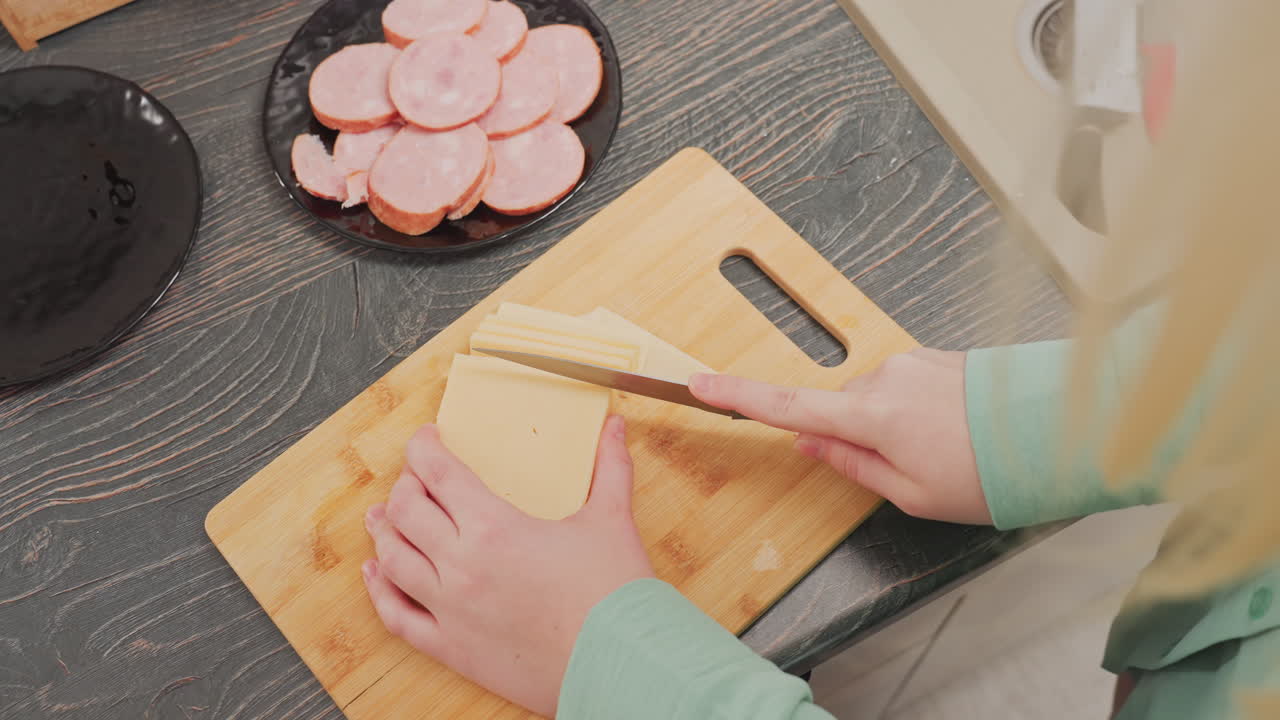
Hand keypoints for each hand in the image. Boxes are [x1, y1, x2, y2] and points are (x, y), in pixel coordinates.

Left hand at [362, 417, 653, 716]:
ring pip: (393, 560)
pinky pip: (398, 617)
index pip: (438, 472)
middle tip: (415, 478)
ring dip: (383, 531)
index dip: (423, 447)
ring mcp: (451, 610)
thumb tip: (615, 428)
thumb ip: (611, 468)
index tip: (426, 439)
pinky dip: (380, 592)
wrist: (619, 665)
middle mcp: (461, 565)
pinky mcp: (452, 648)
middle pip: (406, 511)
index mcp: (494, 527)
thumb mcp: (612, 520)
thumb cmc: (616, 596)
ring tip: (382, 516)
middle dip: (405, 485)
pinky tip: (377, 574)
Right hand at [690, 349, 990, 524]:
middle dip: (857, 438)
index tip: (698, 384)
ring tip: (946, 452)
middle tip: (909, 472)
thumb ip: (853, 466)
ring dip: (893, 426)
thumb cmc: (988, 473)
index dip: (738, 397)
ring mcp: (912, 362)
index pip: (787, 407)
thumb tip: (811, 442)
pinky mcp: (936, 355)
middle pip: (840, 410)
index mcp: (871, 417)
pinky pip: (906, 386)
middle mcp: (884, 379)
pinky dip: (917, 411)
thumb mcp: (913, 495)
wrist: (1058, 430)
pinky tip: (955, 431)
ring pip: (875, 399)